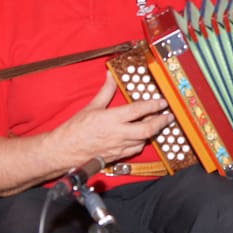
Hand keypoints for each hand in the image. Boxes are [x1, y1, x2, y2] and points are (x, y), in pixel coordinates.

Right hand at [53, 73, 173, 165]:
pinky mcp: (117, 156)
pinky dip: (142, 142)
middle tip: (168, 116)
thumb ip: (105, 91)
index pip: (139, 110)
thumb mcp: (91, 107)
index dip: (153, 105)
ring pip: (144, 140)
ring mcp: (119, 146)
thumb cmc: (75, 129)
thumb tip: (110, 76)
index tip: (162, 102)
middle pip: (148, 129)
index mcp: (112, 118)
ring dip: (152, 132)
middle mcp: (118, 133)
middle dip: (161, 122)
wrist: (64, 151)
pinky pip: (136, 149)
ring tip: (158, 124)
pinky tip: (142, 136)